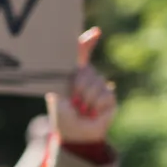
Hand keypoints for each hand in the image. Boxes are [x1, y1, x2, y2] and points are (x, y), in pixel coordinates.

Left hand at [46, 28, 116, 143]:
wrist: (75, 134)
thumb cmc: (62, 115)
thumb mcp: (57, 96)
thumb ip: (63, 83)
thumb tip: (66, 69)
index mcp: (72, 74)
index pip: (80, 54)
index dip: (87, 42)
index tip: (95, 33)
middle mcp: (87, 77)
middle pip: (86, 72)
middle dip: (78, 88)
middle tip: (74, 102)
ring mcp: (99, 86)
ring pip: (97, 84)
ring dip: (87, 100)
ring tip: (82, 110)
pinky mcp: (109, 97)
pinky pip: (106, 95)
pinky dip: (97, 107)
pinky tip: (93, 113)